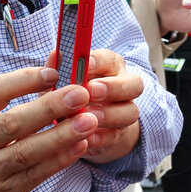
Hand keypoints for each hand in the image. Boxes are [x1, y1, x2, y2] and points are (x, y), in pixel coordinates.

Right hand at [0, 64, 100, 191]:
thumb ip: (7, 100)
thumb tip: (53, 69)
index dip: (24, 80)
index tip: (54, 73)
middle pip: (14, 122)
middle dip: (51, 106)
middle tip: (82, 93)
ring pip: (28, 150)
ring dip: (62, 134)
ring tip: (90, 120)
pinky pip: (36, 173)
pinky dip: (60, 159)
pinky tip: (80, 146)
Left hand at [48, 48, 144, 163]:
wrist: (80, 128)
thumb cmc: (68, 97)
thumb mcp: (60, 83)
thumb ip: (58, 69)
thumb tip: (56, 53)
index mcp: (108, 68)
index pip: (110, 59)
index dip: (99, 61)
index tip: (86, 63)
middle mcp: (123, 88)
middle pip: (133, 83)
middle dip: (113, 87)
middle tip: (92, 91)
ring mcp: (124, 112)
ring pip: (130, 111)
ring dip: (110, 114)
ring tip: (89, 117)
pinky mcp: (119, 136)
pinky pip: (116, 136)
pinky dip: (101, 138)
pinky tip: (87, 138)